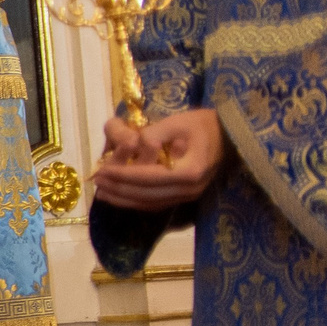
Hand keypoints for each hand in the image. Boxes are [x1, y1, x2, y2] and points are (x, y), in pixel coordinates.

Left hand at [92, 108, 224, 210]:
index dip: (124, 175)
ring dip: (124, 199)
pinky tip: (119, 196)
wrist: (229, 136)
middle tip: (97, 181)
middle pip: (147, 195)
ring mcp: (189, 196)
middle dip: (119, 189)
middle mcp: (190, 189)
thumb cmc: (202, 125)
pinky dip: (136, 201)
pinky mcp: (185, 196)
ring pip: (150, 203)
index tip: (103, 170)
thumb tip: (134, 145)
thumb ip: (155, 133)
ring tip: (102, 191)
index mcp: (190, 171)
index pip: (149, 177)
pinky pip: (157, 203)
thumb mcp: (178, 122)